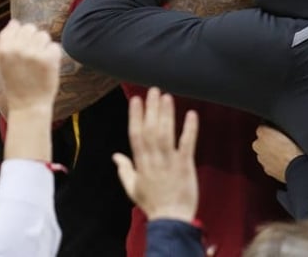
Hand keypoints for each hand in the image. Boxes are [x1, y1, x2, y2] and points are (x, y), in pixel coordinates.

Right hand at [0, 20, 61, 113]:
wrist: (28, 105)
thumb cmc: (15, 85)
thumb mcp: (2, 64)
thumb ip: (7, 43)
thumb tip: (15, 22)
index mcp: (3, 49)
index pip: (14, 26)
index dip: (20, 33)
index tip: (23, 44)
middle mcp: (18, 49)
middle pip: (30, 27)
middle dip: (32, 38)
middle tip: (33, 55)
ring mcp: (34, 53)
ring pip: (44, 35)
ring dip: (43, 45)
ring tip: (40, 61)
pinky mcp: (50, 59)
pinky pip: (55, 46)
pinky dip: (53, 54)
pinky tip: (47, 66)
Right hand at [113, 89, 198, 221]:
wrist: (170, 218)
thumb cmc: (152, 203)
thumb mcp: (132, 187)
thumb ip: (124, 169)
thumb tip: (115, 155)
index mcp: (140, 163)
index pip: (135, 135)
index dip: (135, 116)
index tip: (136, 99)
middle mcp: (153, 159)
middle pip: (150, 129)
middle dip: (151, 109)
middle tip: (153, 90)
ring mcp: (169, 161)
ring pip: (165, 133)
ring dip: (166, 114)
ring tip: (167, 97)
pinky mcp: (185, 165)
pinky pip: (187, 144)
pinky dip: (189, 129)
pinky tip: (192, 114)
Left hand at [252, 125, 302, 183]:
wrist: (297, 167)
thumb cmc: (294, 148)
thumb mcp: (289, 128)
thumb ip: (279, 127)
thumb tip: (279, 127)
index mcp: (262, 132)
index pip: (263, 127)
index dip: (271, 129)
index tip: (278, 132)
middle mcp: (258, 146)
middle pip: (261, 141)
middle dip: (269, 142)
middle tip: (282, 143)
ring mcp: (261, 159)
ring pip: (264, 153)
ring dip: (271, 152)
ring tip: (285, 153)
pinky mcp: (267, 169)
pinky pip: (269, 163)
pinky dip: (274, 162)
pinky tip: (284, 161)